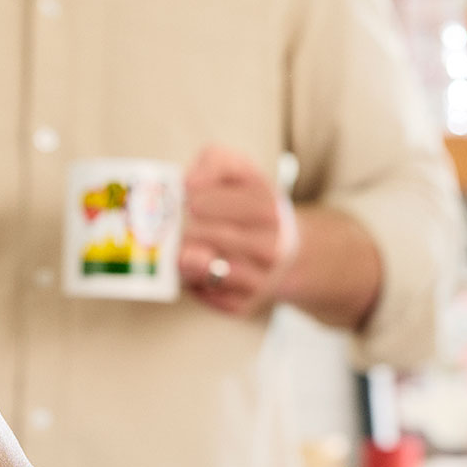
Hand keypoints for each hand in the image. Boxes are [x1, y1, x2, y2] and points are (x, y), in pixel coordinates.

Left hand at [179, 146, 297, 316]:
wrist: (288, 250)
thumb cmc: (252, 205)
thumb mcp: (242, 172)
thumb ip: (216, 160)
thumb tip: (187, 182)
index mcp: (269, 210)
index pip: (222, 204)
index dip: (198, 202)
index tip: (188, 201)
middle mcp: (271, 248)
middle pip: (210, 237)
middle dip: (187, 230)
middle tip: (177, 226)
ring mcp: (260, 281)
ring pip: (207, 271)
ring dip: (185, 258)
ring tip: (183, 247)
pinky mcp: (243, 306)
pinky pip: (204, 296)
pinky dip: (192, 284)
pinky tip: (197, 270)